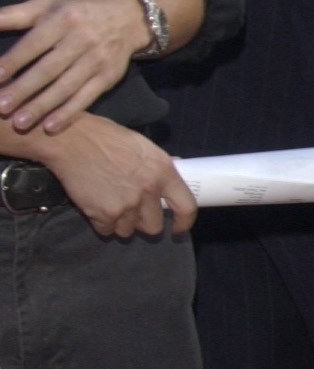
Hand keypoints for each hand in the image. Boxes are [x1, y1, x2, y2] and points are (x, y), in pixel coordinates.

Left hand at [0, 0, 146, 134]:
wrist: (126, 17)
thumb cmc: (75, 12)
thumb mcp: (46, 6)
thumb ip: (14, 15)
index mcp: (63, 19)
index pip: (34, 44)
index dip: (14, 61)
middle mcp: (81, 39)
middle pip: (49, 69)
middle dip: (24, 90)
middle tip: (1, 107)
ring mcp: (96, 60)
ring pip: (66, 87)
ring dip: (42, 106)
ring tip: (19, 122)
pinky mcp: (108, 77)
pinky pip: (86, 98)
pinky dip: (68, 113)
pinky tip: (50, 127)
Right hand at [40, 115, 195, 237]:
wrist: (70, 140)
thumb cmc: (104, 138)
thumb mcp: (141, 144)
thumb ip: (159, 163)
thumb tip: (178, 166)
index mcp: (163, 171)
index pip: (186, 207)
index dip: (184, 223)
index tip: (177, 229)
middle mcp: (149, 190)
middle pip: (154, 226)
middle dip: (142, 222)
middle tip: (130, 209)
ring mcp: (127, 204)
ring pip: (129, 231)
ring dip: (120, 222)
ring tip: (109, 201)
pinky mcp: (105, 214)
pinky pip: (107, 230)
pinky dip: (101, 222)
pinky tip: (95, 203)